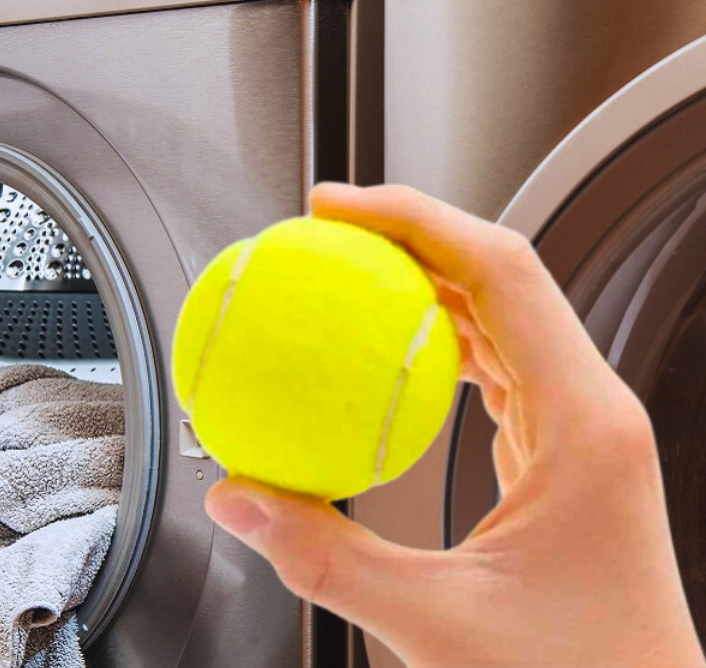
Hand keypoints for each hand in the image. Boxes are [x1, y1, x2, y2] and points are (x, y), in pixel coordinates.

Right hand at [206, 184, 705, 667]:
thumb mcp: (437, 624)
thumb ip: (325, 560)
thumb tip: (240, 499)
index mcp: (585, 426)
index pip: (502, 272)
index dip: (415, 218)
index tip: (338, 207)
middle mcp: (592, 413)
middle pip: (500, 277)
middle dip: (410, 235)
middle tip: (326, 231)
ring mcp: (581, 433)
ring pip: (500, 318)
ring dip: (423, 285)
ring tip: (347, 276)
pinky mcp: (561, 459)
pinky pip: (494, 371)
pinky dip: (434, 345)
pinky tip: (384, 356)